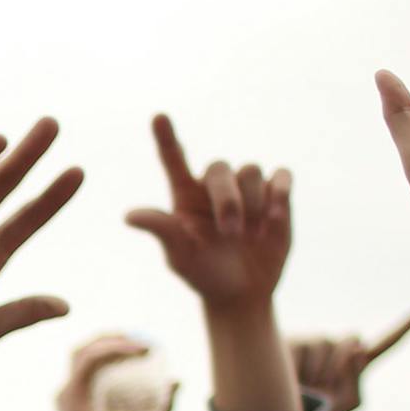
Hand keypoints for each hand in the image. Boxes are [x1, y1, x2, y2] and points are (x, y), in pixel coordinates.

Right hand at [57, 334, 175, 410]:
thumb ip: (162, 410)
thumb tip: (178, 381)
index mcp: (84, 397)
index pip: (94, 359)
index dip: (117, 344)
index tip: (145, 346)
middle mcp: (72, 392)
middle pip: (86, 349)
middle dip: (112, 336)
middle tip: (143, 340)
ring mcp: (67, 394)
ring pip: (83, 351)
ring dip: (110, 339)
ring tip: (139, 344)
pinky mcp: (68, 398)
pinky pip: (87, 364)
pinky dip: (108, 351)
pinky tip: (131, 352)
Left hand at [125, 114, 291, 314]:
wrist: (242, 293)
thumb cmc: (204, 274)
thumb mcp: (180, 256)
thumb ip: (162, 230)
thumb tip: (128, 215)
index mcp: (185, 196)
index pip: (174, 160)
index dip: (166, 138)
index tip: (157, 117)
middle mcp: (214, 187)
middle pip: (220, 168)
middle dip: (227, 199)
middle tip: (229, 232)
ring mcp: (246, 188)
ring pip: (251, 170)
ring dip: (251, 203)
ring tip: (250, 234)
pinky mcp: (275, 193)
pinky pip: (280, 175)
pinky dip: (279, 193)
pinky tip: (273, 218)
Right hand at [290, 314, 409, 410]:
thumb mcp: (341, 407)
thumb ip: (357, 383)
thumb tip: (354, 350)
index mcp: (350, 366)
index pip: (379, 347)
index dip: (399, 331)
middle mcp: (333, 348)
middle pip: (353, 340)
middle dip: (342, 363)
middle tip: (322, 388)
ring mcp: (312, 342)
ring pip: (329, 345)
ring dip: (319, 371)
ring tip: (301, 389)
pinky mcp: (292, 341)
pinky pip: (308, 348)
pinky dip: (303, 367)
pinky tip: (289, 379)